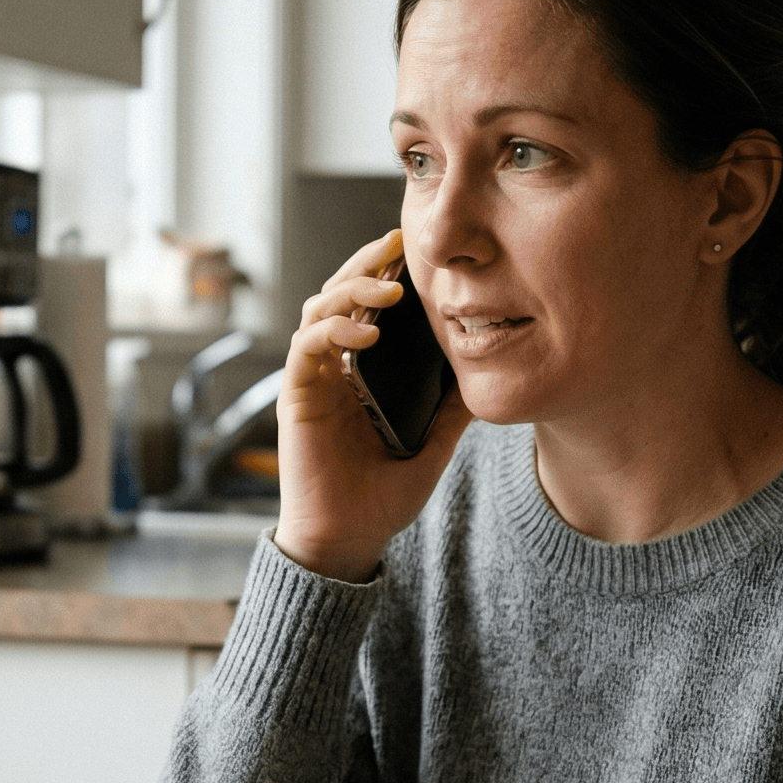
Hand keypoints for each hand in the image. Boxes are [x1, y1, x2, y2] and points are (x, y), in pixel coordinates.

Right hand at [273, 229, 473, 582]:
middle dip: (367, 264)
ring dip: (352, 289)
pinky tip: (366, 333)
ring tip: (390, 288)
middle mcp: (334, 368)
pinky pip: (307, 346)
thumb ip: (452, 409)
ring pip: (319, 308)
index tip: (415, 252)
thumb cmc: (382, 497)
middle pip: (340, 294)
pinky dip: (333, 329)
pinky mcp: (297, 395)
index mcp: (361, 373)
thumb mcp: (433, 445)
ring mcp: (313, 379)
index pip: (367, 307)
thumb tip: (485, 374)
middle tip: (398, 243)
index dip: (385, 274)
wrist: (348, 539)